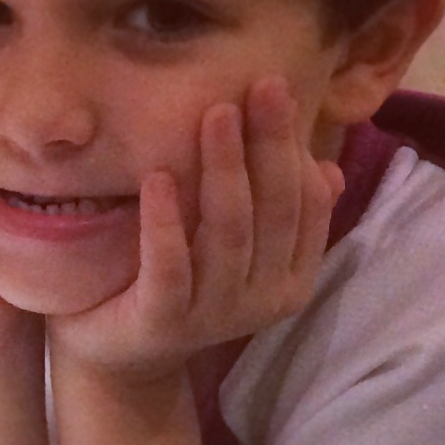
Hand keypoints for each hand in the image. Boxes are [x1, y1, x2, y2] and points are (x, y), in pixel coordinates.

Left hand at [49, 77, 340, 381]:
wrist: (117, 356)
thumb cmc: (178, 285)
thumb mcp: (233, 246)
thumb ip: (277, 212)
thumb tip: (327, 167)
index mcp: (290, 278)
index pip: (305, 205)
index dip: (292, 146)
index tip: (276, 89)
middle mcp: (262, 299)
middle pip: (273, 210)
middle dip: (268, 145)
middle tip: (257, 87)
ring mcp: (215, 314)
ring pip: (228, 232)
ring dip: (224, 169)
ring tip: (214, 116)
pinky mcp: (165, 322)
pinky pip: (170, 266)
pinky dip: (165, 221)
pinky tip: (157, 178)